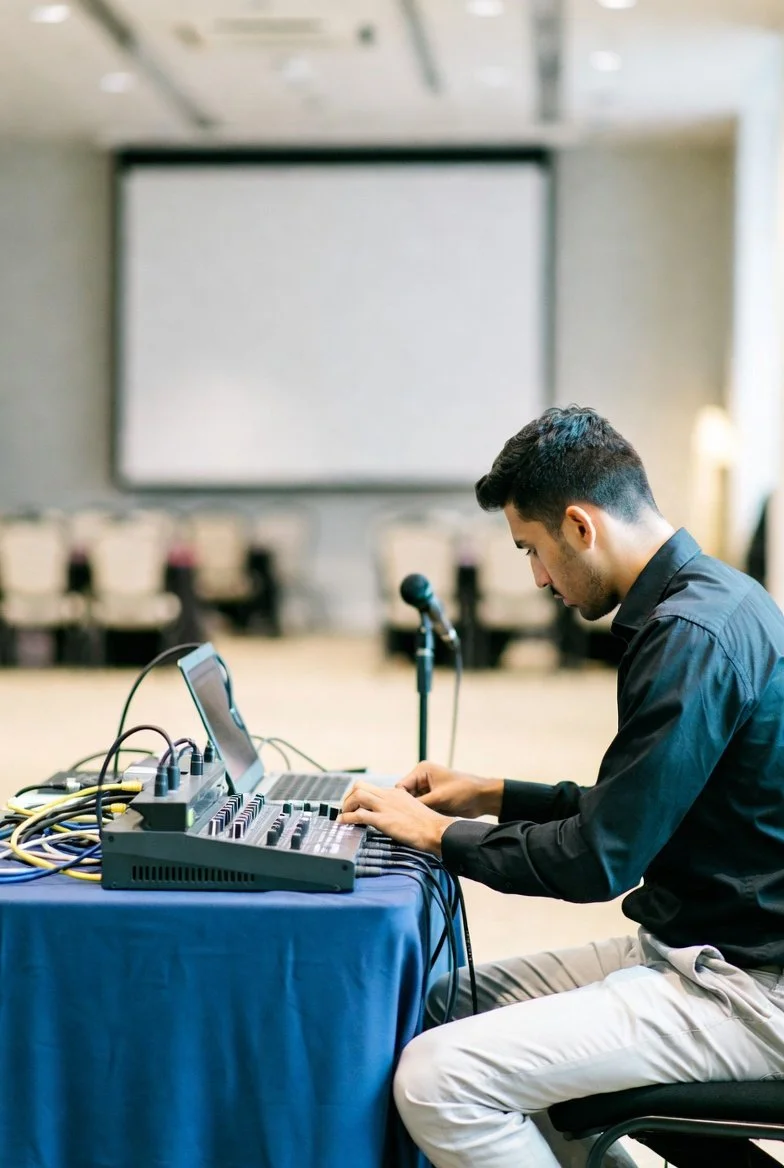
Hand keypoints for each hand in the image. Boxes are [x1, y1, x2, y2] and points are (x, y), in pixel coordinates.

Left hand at [338, 782, 455, 854]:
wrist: (435, 830)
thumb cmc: (427, 824)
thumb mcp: (413, 808)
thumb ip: (399, 808)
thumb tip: (391, 815)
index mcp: (396, 793)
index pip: (370, 787)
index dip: (358, 796)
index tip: (353, 805)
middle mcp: (389, 796)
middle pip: (359, 786)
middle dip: (348, 797)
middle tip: (345, 809)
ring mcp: (385, 807)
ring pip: (357, 795)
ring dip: (346, 805)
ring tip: (344, 816)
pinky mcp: (383, 820)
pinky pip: (359, 814)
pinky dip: (347, 818)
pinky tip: (343, 823)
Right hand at [396, 760, 503, 818]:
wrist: (483, 798)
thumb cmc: (463, 791)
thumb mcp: (439, 797)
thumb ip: (419, 804)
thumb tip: (402, 812)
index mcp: (422, 771)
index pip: (401, 786)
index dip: (398, 800)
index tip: (397, 814)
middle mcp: (422, 779)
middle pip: (406, 796)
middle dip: (406, 808)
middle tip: (403, 822)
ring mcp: (428, 790)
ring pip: (413, 804)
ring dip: (414, 813)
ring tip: (411, 824)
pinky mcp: (434, 800)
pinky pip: (421, 808)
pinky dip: (421, 815)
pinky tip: (419, 824)